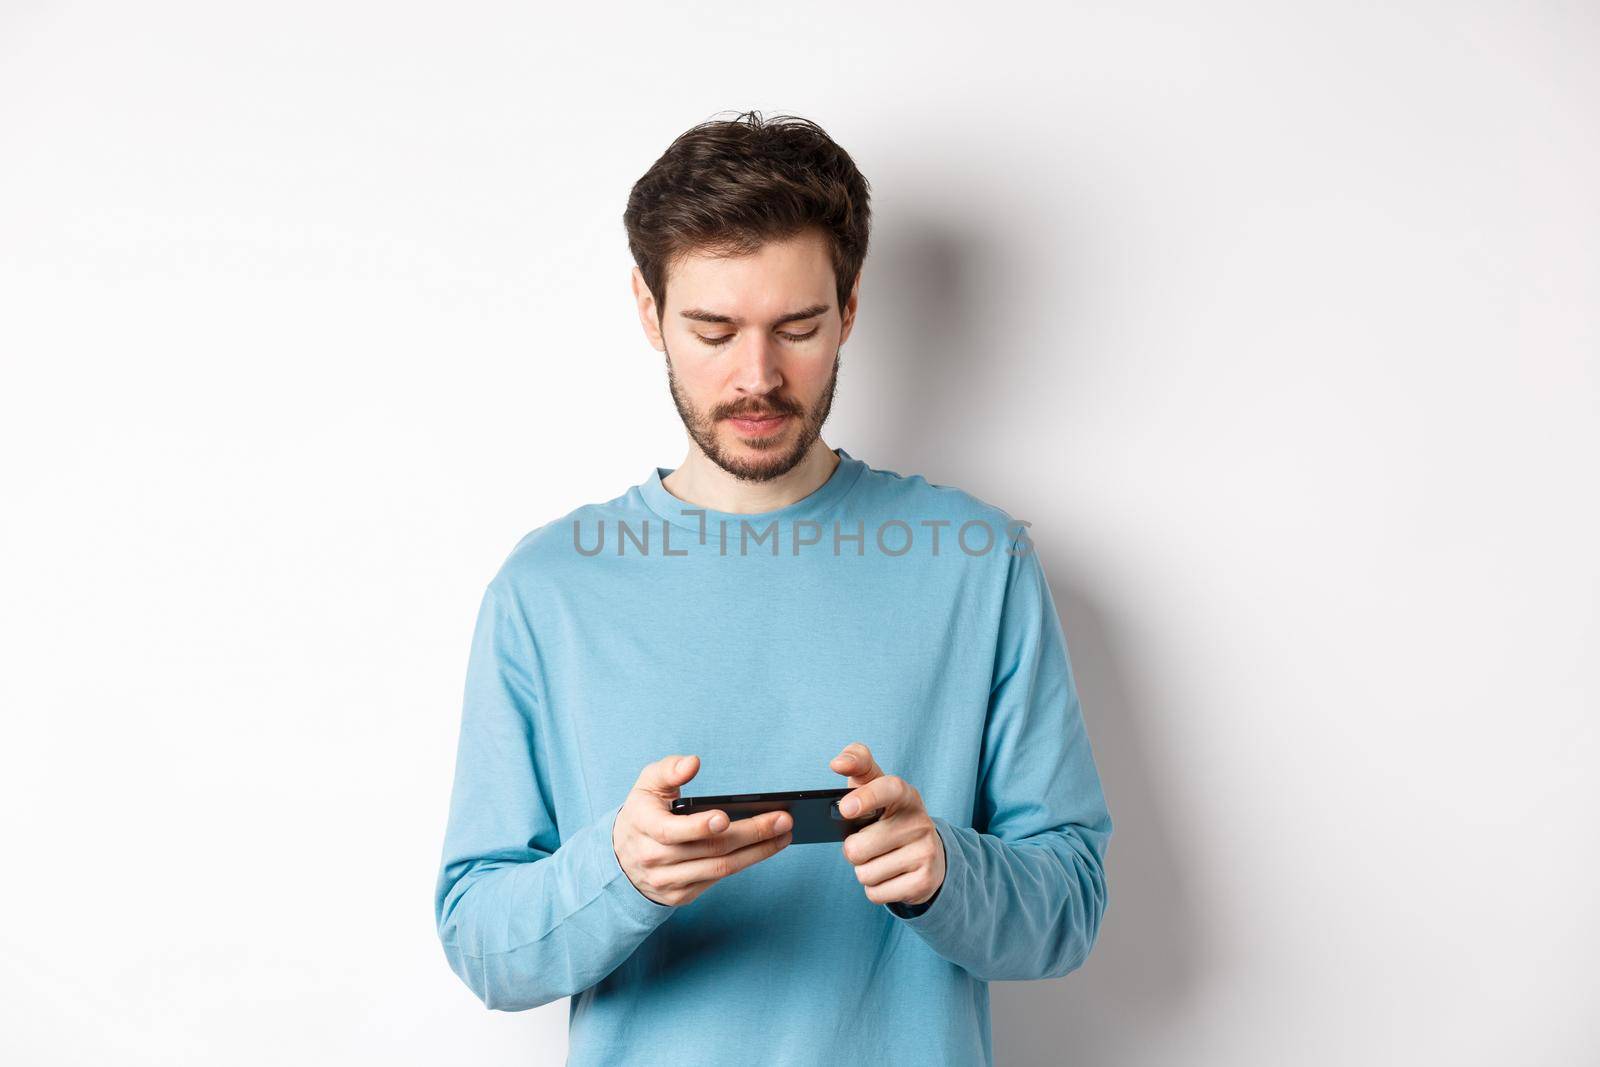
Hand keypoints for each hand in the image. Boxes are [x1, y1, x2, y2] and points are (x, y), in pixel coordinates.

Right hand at [613, 754, 793, 906]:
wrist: (622, 859)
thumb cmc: (644, 812)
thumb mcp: (648, 785)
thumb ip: (669, 770)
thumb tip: (692, 763)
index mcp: (642, 825)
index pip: (670, 832)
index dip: (698, 826)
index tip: (725, 817)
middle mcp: (653, 857)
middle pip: (709, 849)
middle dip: (750, 834)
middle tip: (782, 819)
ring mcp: (668, 880)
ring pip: (720, 868)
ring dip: (757, 852)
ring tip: (784, 834)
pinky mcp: (681, 895)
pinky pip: (719, 879)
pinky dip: (746, 862)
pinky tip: (766, 847)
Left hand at [830, 742, 945, 907]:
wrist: (930, 856)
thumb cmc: (889, 817)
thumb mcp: (876, 787)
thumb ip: (858, 763)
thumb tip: (838, 762)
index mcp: (906, 795)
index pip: (888, 788)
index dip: (866, 796)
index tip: (845, 808)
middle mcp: (920, 822)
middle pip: (858, 848)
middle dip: (853, 851)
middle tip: (868, 844)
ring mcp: (926, 853)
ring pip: (865, 873)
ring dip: (864, 870)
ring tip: (881, 859)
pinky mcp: (924, 882)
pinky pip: (875, 893)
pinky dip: (875, 888)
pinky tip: (890, 877)